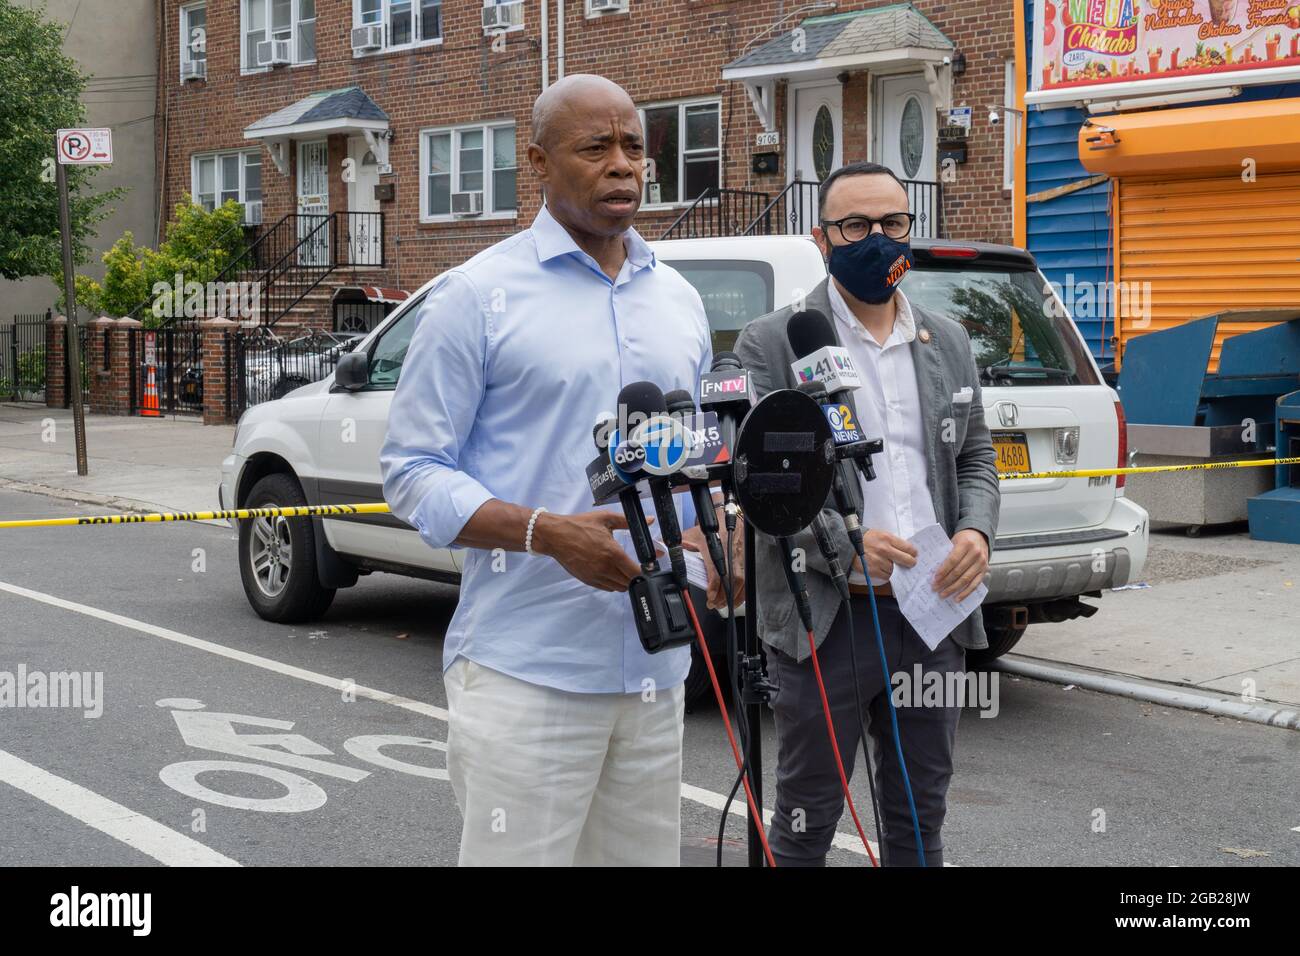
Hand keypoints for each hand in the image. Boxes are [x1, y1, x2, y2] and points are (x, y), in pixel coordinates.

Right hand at [531, 510, 650, 591]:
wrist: (555, 535)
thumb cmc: (579, 525)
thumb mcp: (606, 518)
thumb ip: (628, 521)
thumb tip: (651, 520)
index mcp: (612, 553)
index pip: (635, 572)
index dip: (644, 571)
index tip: (647, 566)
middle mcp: (605, 568)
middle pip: (629, 583)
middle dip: (635, 577)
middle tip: (637, 567)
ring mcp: (595, 576)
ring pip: (618, 588)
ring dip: (624, 581)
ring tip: (623, 570)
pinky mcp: (588, 580)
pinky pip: (606, 588)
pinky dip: (612, 583)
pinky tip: (611, 572)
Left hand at [681, 510, 743, 610]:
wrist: (728, 518)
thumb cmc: (711, 527)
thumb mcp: (692, 534)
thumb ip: (679, 542)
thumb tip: (663, 545)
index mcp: (715, 549)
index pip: (716, 571)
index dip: (714, 586)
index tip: (710, 597)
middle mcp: (729, 555)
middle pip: (731, 580)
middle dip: (724, 596)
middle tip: (714, 605)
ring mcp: (738, 559)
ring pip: (740, 581)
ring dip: (733, 596)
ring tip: (723, 605)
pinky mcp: (743, 561)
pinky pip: (745, 579)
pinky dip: (742, 592)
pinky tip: (736, 600)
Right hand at [851, 529, 917, 580]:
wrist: (848, 544)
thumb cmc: (866, 539)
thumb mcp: (881, 534)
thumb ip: (893, 542)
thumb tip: (907, 551)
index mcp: (888, 538)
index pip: (908, 548)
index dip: (913, 553)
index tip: (914, 554)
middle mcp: (884, 550)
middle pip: (906, 560)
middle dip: (910, 562)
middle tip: (910, 563)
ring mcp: (879, 561)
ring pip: (895, 570)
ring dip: (893, 568)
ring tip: (888, 563)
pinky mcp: (872, 570)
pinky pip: (886, 576)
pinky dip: (885, 574)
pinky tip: (882, 568)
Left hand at [933, 529, 988, 600]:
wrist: (979, 536)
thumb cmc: (963, 540)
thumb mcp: (954, 541)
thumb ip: (946, 554)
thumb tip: (934, 570)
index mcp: (966, 544)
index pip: (953, 560)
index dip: (943, 570)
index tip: (935, 578)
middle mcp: (975, 554)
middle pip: (958, 572)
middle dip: (945, 582)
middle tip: (935, 588)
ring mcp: (981, 563)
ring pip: (966, 580)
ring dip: (953, 589)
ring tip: (943, 594)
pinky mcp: (984, 571)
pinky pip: (975, 585)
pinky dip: (965, 593)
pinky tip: (957, 598)